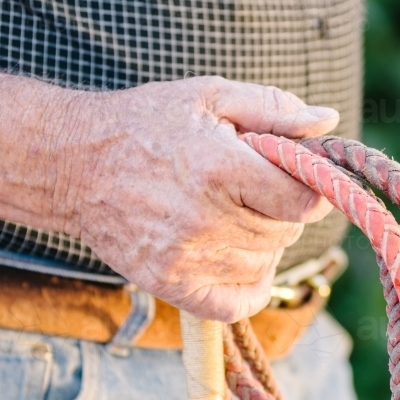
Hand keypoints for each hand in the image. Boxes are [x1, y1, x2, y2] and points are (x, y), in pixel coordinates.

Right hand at [58, 76, 337, 322]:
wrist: (72, 164)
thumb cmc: (146, 123)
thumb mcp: (210, 96)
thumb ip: (273, 109)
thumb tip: (327, 122)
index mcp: (220, 169)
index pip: (304, 200)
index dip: (312, 189)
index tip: (297, 178)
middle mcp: (204, 219)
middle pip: (287, 233)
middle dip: (282, 210)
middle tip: (254, 189)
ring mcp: (185, 258)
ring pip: (266, 264)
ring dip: (264, 243)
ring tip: (235, 215)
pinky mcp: (169, 284)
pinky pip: (237, 303)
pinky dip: (251, 286)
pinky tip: (240, 259)